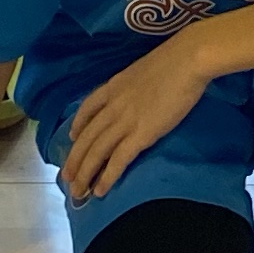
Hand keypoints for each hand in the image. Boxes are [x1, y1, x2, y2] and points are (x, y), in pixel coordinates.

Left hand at [57, 33, 211, 202]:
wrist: (187, 60)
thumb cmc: (174, 61)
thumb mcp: (143, 70)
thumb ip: (134, 85)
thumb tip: (139, 93)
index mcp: (113, 87)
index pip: (87, 108)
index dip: (77, 125)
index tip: (71, 138)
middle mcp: (113, 105)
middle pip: (86, 137)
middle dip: (75, 160)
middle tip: (67, 179)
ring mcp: (125, 120)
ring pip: (97, 151)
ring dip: (85, 174)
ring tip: (77, 193)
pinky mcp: (141, 134)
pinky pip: (118, 160)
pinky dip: (107, 177)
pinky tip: (100, 190)